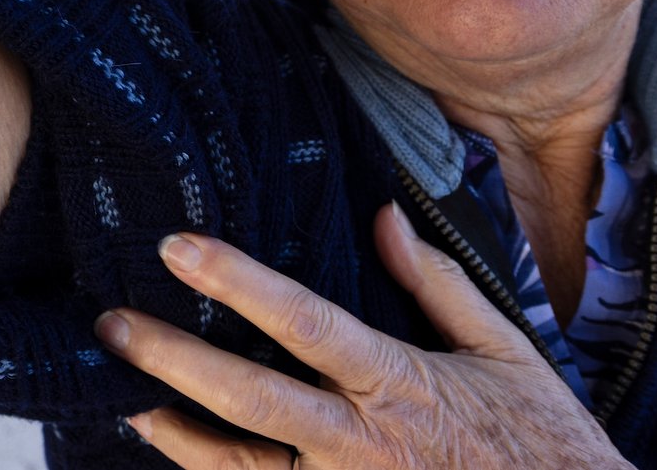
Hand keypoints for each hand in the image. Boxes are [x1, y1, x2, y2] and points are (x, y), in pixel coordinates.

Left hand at [94, 204, 634, 468]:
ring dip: (173, 434)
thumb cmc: (545, 443)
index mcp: (399, 383)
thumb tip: (384, 212)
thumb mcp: (505, 350)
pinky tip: (175, 451)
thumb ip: (437, 282)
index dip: (238, 283)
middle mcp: (361, 444)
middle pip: (250, 400)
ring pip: (239, 469)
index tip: (179, 247)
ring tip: (118, 397)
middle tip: (111, 324)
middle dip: (173, 362)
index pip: (304, 323)